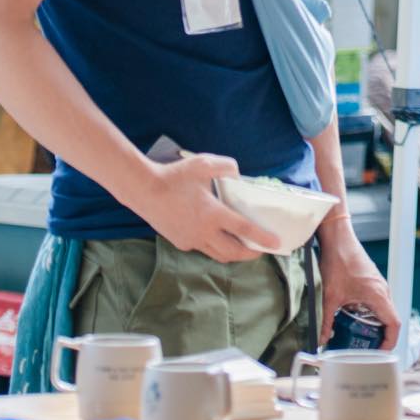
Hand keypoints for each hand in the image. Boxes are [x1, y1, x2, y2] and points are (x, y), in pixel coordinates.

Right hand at [132, 154, 280, 263]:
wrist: (143, 190)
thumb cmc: (174, 176)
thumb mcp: (204, 164)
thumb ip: (226, 167)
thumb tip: (238, 174)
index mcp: (213, 214)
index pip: (244, 230)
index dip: (262, 238)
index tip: (276, 243)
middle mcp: (204, 232)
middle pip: (233, 252)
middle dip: (251, 254)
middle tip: (262, 250)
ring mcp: (191, 240)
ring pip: (218, 254)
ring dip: (234, 254)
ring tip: (244, 248)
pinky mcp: (180, 242)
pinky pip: (203, 249)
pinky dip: (215, 247)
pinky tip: (218, 238)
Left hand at [317, 225, 399, 349]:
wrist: (338, 238)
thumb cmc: (338, 261)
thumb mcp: (330, 296)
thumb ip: (326, 320)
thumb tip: (322, 339)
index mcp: (378, 295)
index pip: (394, 324)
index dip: (389, 342)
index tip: (379, 354)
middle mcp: (382, 291)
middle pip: (389, 320)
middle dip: (379, 337)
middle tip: (365, 350)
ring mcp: (378, 286)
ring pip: (382, 312)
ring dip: (372, 325)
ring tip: (357, 337)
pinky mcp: (371, 283)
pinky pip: (375, 303)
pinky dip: (367, 314)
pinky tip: (350, 318)